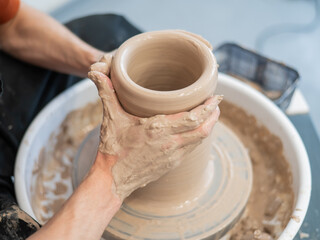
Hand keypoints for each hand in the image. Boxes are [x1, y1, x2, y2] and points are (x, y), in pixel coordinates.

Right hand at [88, 57, 220, 199]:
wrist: (113, 179)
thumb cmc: (113, 148)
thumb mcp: (110, 118)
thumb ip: (106, 93)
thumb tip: (96, 73)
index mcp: (158, 129)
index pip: (193, 118)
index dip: (208, 107)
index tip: (216, 97)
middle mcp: (170, 143)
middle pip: (203, 129)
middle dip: (213, 115)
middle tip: (217, 103)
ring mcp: (173, 156)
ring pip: (200, 139)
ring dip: (209, 126)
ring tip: (211, 114)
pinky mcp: (172, 164)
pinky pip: (192, 148)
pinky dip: (199, 137)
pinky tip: (196, 130)